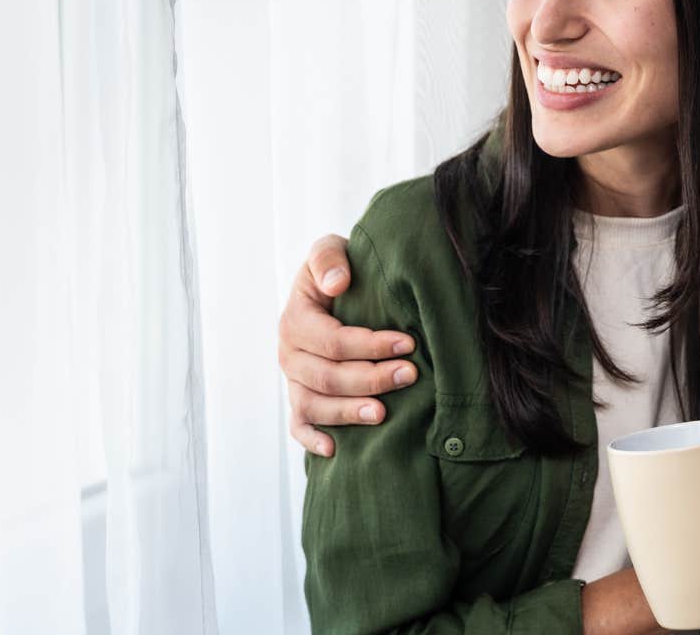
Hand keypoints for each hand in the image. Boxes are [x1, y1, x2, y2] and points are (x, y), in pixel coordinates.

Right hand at [278, 234, 418, 456]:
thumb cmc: (340, 271)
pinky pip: (299, 425)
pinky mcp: (300, 400)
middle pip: (326, 376)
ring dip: (348, 413)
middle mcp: (289, 353)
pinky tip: (334, 450)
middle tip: (410, 375)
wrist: (334, 289)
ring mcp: (294, 380)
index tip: (409, 343)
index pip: (332, 340)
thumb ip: (327, 258)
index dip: (370, 344)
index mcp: (295, 318)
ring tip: (383, 415)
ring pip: (314, 405)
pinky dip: (311, 440)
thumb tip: (336, 284)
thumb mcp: (330, 250)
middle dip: (370, 378)